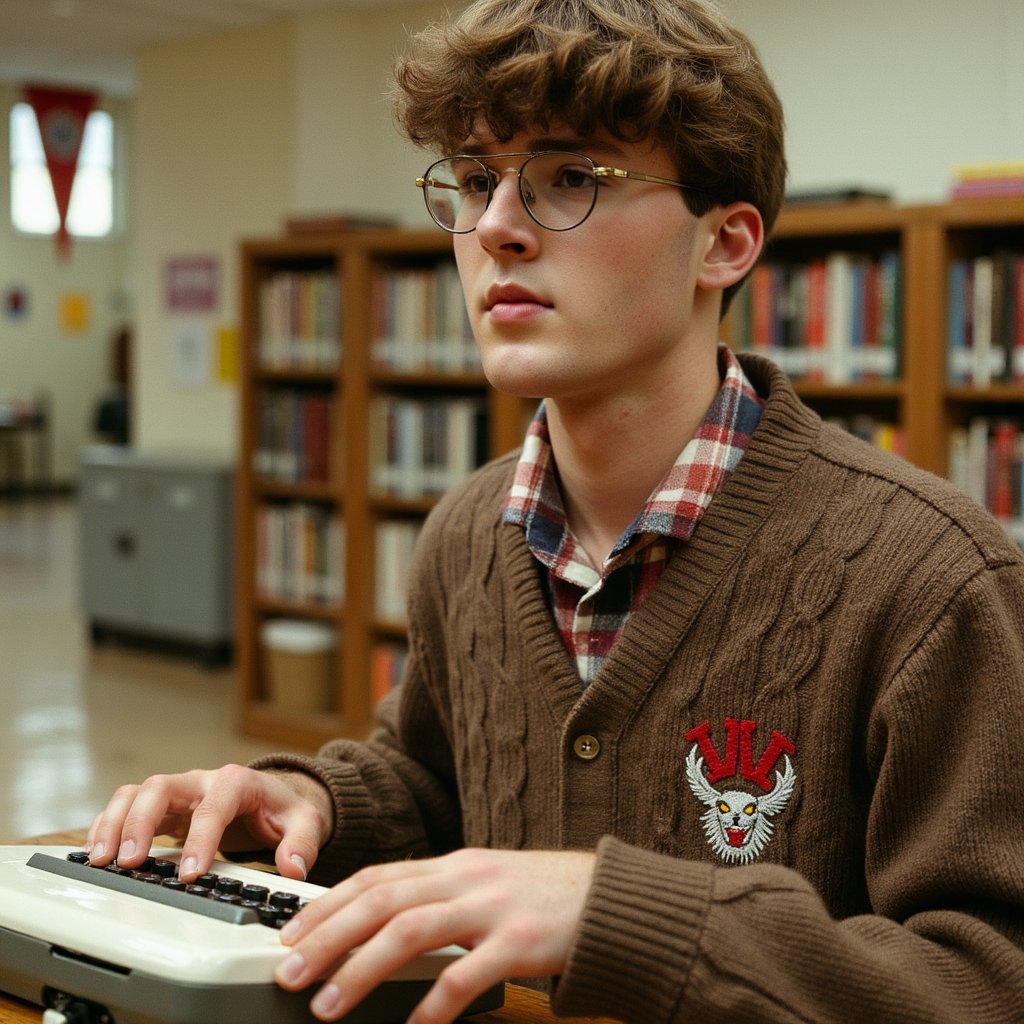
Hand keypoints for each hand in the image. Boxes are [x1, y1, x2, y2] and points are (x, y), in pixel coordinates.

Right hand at [85, 764, 333, 880]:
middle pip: (160, 788)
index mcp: (236, 782)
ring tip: (101, 859)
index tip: (191, 873)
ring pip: (136, 794)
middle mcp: (202, 782)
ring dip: (115, 823)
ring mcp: (179, 793)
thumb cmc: (285, 808)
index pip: (213, 806)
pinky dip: (108, 825)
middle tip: (130, 862)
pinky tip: (98, 852)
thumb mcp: (305, 822)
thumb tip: (292, 867)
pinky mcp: (163, 809)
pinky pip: (127, 807)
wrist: (276, 798)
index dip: (200, 838)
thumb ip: (302, 843)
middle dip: (140, 823)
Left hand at [273, 847, 595, 1023]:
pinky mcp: (521, 941)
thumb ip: (438, 894)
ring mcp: (493, 908)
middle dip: (328, 937)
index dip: (329, 904)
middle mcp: (465, 879)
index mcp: (453, 864)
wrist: (609, 897)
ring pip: (411, 931)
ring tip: (328, 1006)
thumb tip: (379, 920)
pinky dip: (432, 1003)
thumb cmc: (543, 895)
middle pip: (382, 900)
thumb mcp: (484, 881)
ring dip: (361, 969)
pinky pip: (467, 974)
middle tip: (289, 973)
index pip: (377, 877)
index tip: (291, 935)